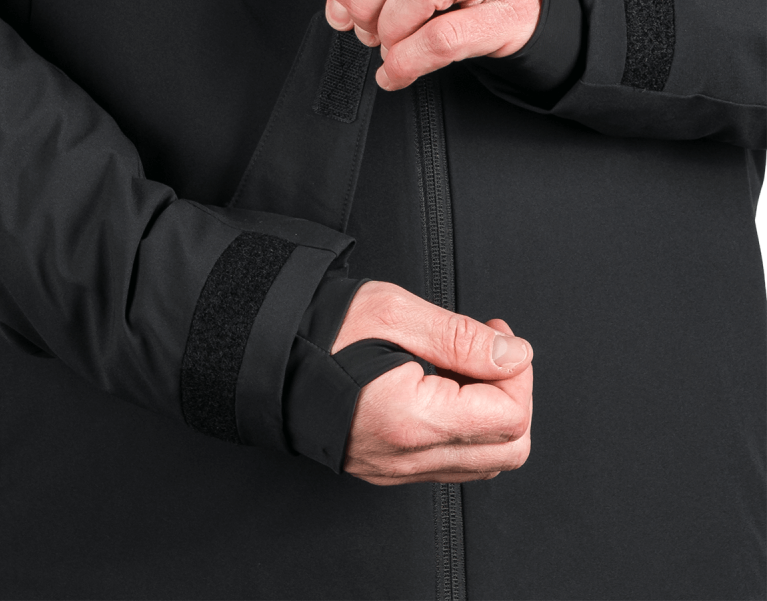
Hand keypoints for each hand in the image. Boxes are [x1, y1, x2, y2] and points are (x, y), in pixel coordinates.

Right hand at [334, 281, 532, 484]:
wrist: (264, 354)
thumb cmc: (318, 329)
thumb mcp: (392, 312)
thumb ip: (460, 338)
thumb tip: (515, 356)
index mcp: (410, 420)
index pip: (509, 417)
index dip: (517, 372)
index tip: (496, 336)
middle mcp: (406, 457)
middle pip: (508, 449)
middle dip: (513, 393)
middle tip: (488, 349)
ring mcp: (396, 469)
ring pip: (485, 461)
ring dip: (491, 409)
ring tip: (462, 362)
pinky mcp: (387, 467)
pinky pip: (452, 461)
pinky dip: (465, 425)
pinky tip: (443, 385)